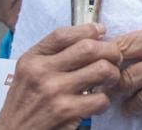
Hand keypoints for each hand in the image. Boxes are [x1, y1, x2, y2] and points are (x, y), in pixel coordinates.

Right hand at [0, 23, 120, 129]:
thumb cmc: (26, 103)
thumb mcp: (28, 73)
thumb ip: (53, 55)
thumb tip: (93, 35)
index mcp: (32, 59)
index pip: (64, 34)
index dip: (89, 29)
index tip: (101, 32)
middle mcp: (41, 72)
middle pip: (89, 48)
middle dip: (111, 51)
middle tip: (115, 58)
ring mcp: (54, 91)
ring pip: (101, 69)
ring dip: (113, 74)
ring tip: (110, 79)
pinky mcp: (65, 112)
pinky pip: (101, 98)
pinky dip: (105, 101)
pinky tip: (98, 102)